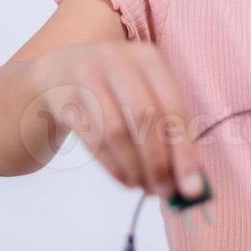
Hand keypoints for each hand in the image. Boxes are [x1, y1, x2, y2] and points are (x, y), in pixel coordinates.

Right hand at [30, 41, 204, 199]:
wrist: (57, 74)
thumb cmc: (114, 89)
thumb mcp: (142, 91)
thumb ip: (167, 128)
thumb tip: (190, 179)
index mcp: (148, 58)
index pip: (173, 108)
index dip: (185, 151)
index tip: (193, 188)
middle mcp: (117, 61)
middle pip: (144, 118)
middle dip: (158, 163)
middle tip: (165, 192)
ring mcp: (87, 76)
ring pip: (116, 131)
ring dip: (134, 167)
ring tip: (144, 187)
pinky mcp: (64, 97)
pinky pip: (92, 139)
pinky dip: (113, 166)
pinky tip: (125, 180)